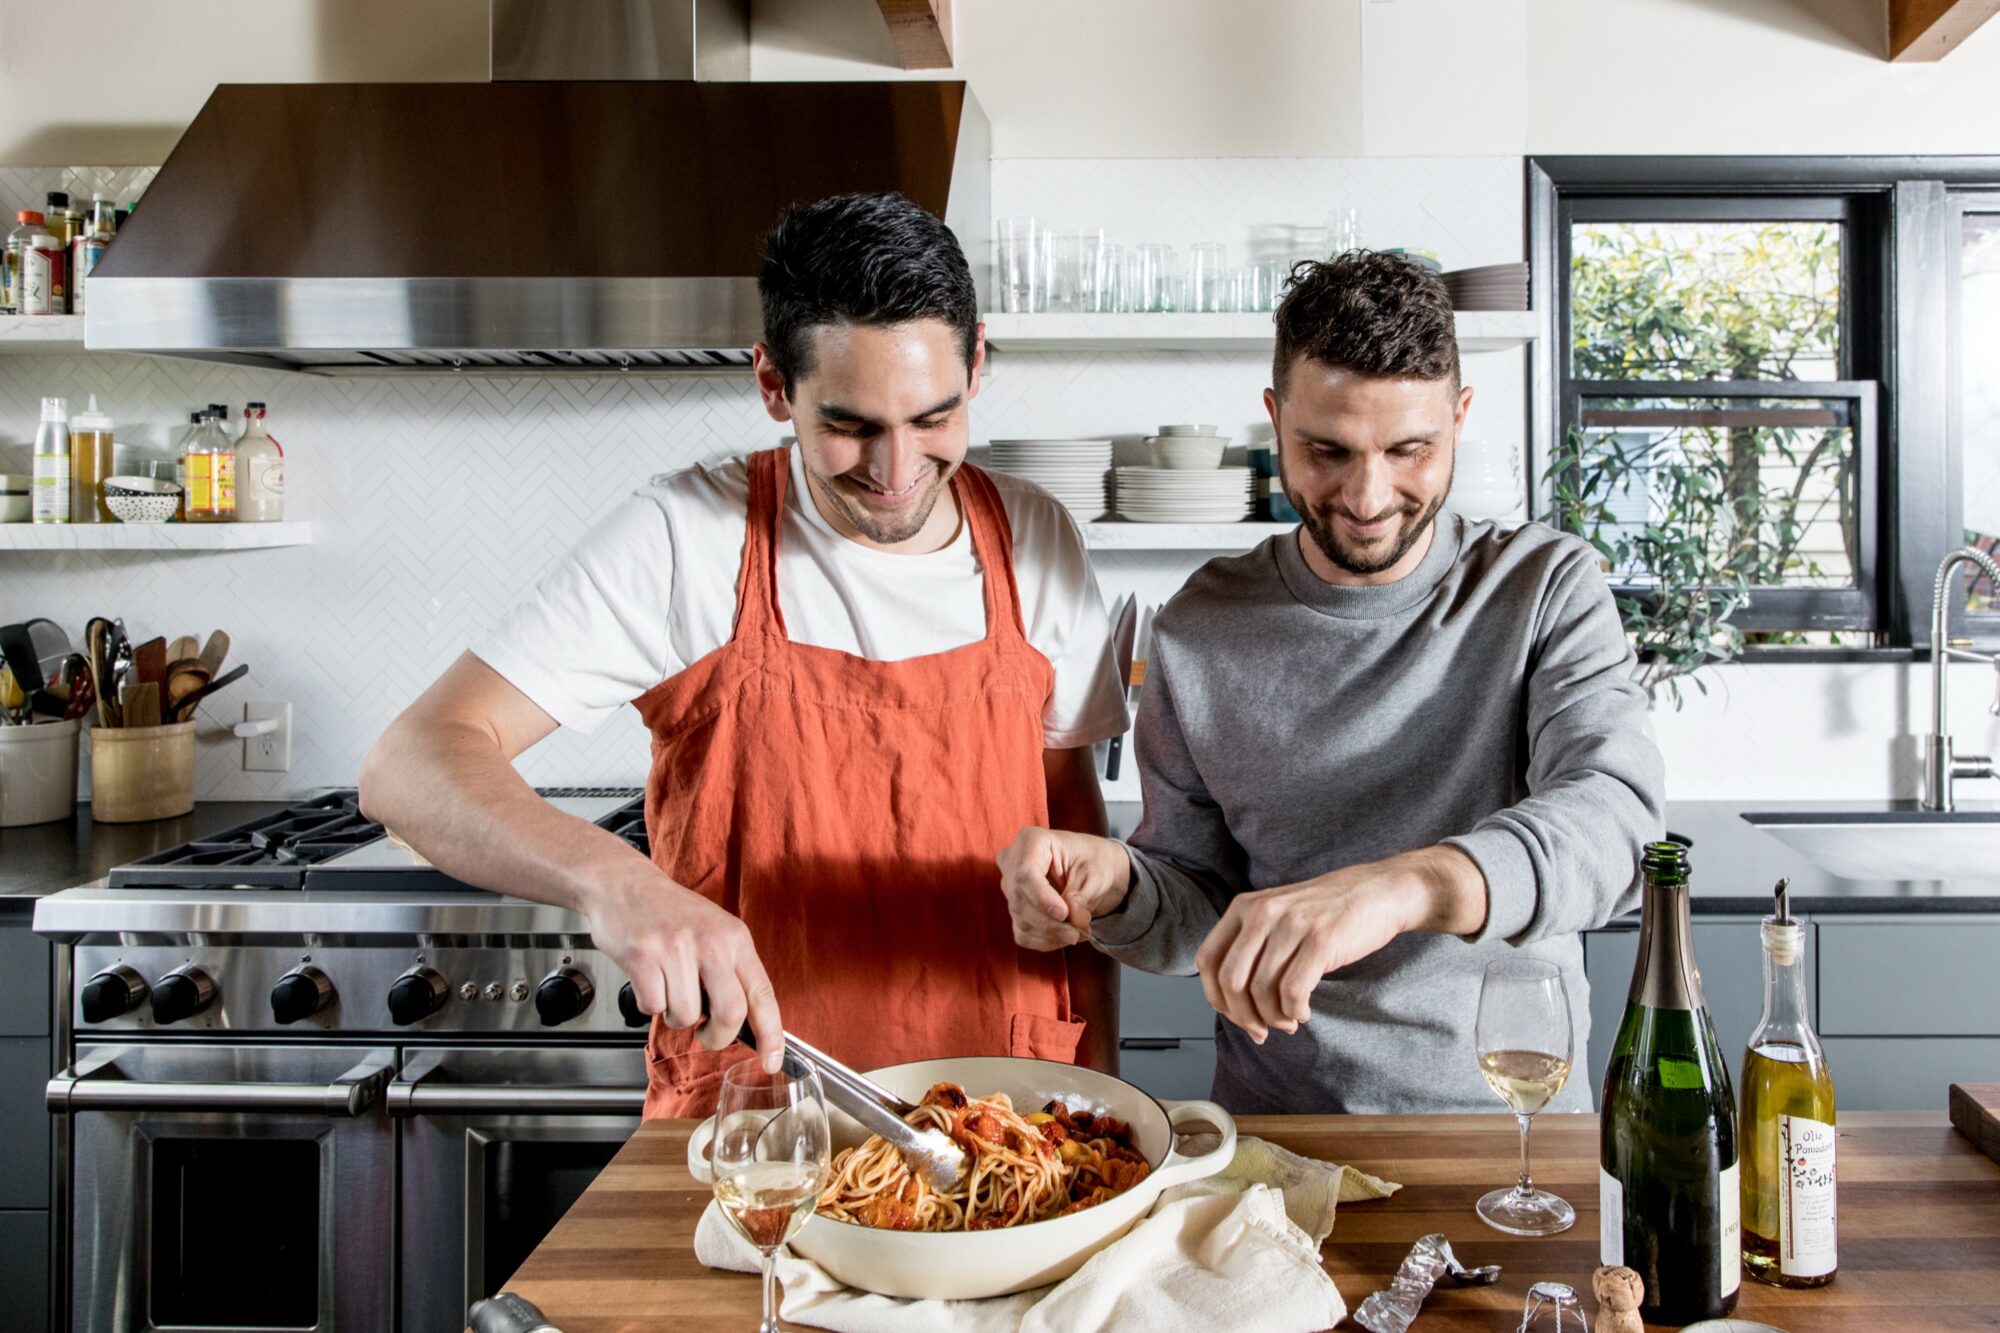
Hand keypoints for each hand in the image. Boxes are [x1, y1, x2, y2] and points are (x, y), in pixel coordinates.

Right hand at [587, 867, 783, 1070]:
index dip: (772, 1034)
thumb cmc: (670, 914)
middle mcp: (710, 941)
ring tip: (668, 989)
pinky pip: (653, 1007)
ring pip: (687, 1016)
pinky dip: (648, 1004)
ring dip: (674, 1015)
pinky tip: (648, 980)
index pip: (763, 994)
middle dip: (717, 1037)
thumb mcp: (715, 932)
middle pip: (730, 1014)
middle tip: (706, 1034)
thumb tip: (748, 1024)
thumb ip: (732, 972)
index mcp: (735, 938)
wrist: (624, 884)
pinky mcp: (643, 955)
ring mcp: (676, 948)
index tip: (772, 1062)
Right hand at [998, 828, 1132, 949]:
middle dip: (1050, 922)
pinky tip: (1064, 938)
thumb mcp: (1093, 873)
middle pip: (1021, 900)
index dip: (1042, 898)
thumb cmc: (1094, 861)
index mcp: (1031, 840)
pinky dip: (1045, 941)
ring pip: (1021, 919)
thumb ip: (1080, 897)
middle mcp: (1013, 863)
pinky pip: (1022, 933)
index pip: (1025, 873)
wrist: (1095, 870)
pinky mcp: (1016, 910)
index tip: (1064, 914)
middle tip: (1077, 933)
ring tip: (1079, 933)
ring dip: (1051, 934)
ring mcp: (1011, 888)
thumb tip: (1072, 921)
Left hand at [1196, 850, 1467, 1043]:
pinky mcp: (1320, 941)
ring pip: (1261, 990)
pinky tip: (1304, 1012)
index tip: (1236, 1016)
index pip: (1208, 960)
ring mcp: (1291, 925)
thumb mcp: (1277, 916)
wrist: (1379, 893)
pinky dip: (1294, 1012)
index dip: (1217, 997)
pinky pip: (1292, 992)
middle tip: (1262, 1030)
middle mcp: (1262, 912)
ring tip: (1289, 1022)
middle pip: (1231, 981)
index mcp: (1244, 907)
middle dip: (1243, 1015)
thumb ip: (1251, 947)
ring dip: (1273, 1018)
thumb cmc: (1327, 912)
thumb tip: (1232, 1003)